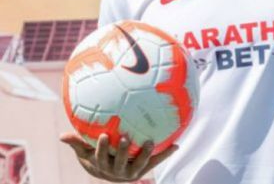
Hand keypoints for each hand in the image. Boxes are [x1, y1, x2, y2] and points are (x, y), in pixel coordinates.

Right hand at [60, 132, 176, 182]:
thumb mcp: (85, 152)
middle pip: (120, 163)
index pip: (101, 157)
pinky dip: (166, 154)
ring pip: (139, 166)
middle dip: (122, 152)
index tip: (104, 135)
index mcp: (103, 165)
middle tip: (125, 138)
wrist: (111, 175)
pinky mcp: (145, 170)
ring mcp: (132, 172)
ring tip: (149, 142)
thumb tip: (62, 135)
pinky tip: (176, 144)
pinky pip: (156, 162)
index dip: (102, 148)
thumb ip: (76, 143)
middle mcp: (118, 172)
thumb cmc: (97, 158)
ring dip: (145, 155)